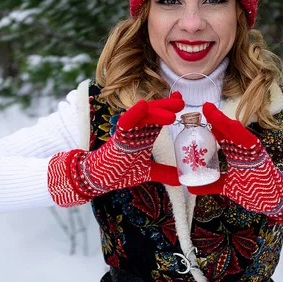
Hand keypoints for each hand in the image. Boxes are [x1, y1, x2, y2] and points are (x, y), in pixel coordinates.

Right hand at [69, 93, 183, 196]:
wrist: (100, 179)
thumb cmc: (121, 171)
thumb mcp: (149, 172)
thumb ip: (164, 173)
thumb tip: (181, 180)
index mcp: (145, 135)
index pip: (159, 118)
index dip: (170, 108)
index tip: (181, 100)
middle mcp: (138, 130)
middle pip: (154, 113)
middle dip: (167, 106)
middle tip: (181, 101)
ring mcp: (128, 132)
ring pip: (143, 116)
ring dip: (157, 112)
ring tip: (172, 112)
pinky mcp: (117, 137)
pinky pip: (125, 122)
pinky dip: (133, 114)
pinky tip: (142, 106)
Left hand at [192, 102, 282, 214]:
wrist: (274, 200)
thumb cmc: (254, 191)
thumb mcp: (227, 187)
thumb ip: (210, 186)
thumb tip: (190, 187)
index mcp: (235, 153)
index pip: (221, 136)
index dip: (211, 126)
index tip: (200, 115)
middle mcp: (243, 149)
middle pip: (227, 131)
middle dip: (216, 118)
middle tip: (205, 106)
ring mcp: (252, 151)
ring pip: (236, 133)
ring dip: (224, 122)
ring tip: (212, 112)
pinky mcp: (260, 155)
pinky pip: (249, 141)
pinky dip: (240, 133)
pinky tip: (231, 124)